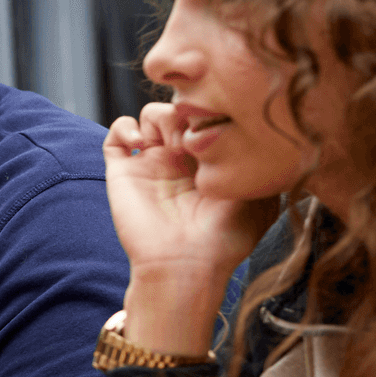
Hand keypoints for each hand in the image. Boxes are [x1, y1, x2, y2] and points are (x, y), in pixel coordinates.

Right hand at [104, 104, 279, 353]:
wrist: (186, 265)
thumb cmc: (225, 237)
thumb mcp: (258, 196)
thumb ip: (258, 161)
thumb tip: (257, 132)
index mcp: (209, 164)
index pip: (207, 119)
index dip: (211, 113)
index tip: (219, 127)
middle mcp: (179, 161)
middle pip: (178, 111)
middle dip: (186, 111)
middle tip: (194, 133)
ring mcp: (150, 164)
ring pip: (148, 115)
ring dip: (159, 116)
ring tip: (170, 140)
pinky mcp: (123, 171)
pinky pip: (117, 133)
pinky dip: (126, 126)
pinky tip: (141, 141)